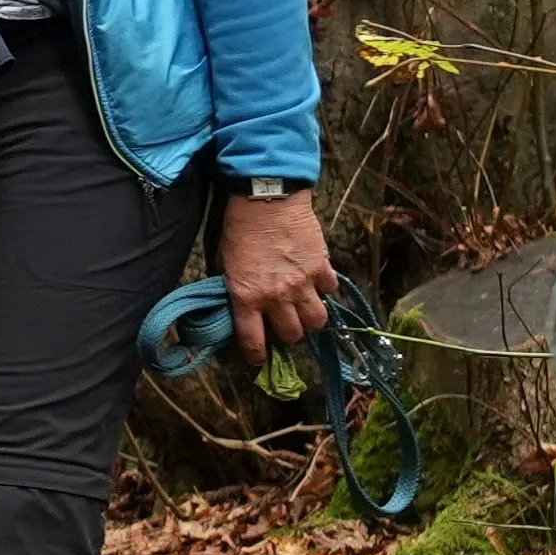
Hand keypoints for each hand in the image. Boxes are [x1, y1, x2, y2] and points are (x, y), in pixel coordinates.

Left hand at [213, 182, 336, 354]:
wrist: (266, 198)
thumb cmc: (239, 228)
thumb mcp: (224, 263)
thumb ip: (235, 289)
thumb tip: (240, 307)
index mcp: (246, 297)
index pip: (254, 342)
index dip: (256, 355)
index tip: (258, 357)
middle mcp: (277, 297)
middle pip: (293, 335)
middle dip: (289, 334)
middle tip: (285, 324)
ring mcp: (303, 284)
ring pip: (317, 321)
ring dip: (311, 319)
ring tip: (305, 310)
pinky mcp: (321, 267)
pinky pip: (331, 291)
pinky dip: (326, 290)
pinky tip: (318, 283)